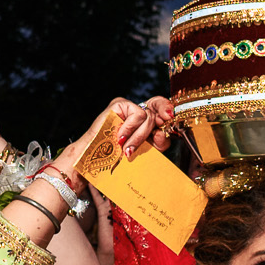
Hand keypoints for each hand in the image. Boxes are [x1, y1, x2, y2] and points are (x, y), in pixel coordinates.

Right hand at [57, 96, 175, 174]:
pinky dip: (131, 129)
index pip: (162, 108)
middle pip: (157, 106)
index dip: (168, 111)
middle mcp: (137, 110)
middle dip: (157, 123)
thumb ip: (158, 141)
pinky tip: (120, 138)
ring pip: (149, 116)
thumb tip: (162, 131)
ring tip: (127, 149)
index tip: (169, 120)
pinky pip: (138, 114)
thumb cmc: (118, 156)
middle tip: (151, 137)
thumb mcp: (146, 149)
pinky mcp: (119, 104)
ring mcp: (128, 106)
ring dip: (139, 136)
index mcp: (144, 120)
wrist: (95, 159)